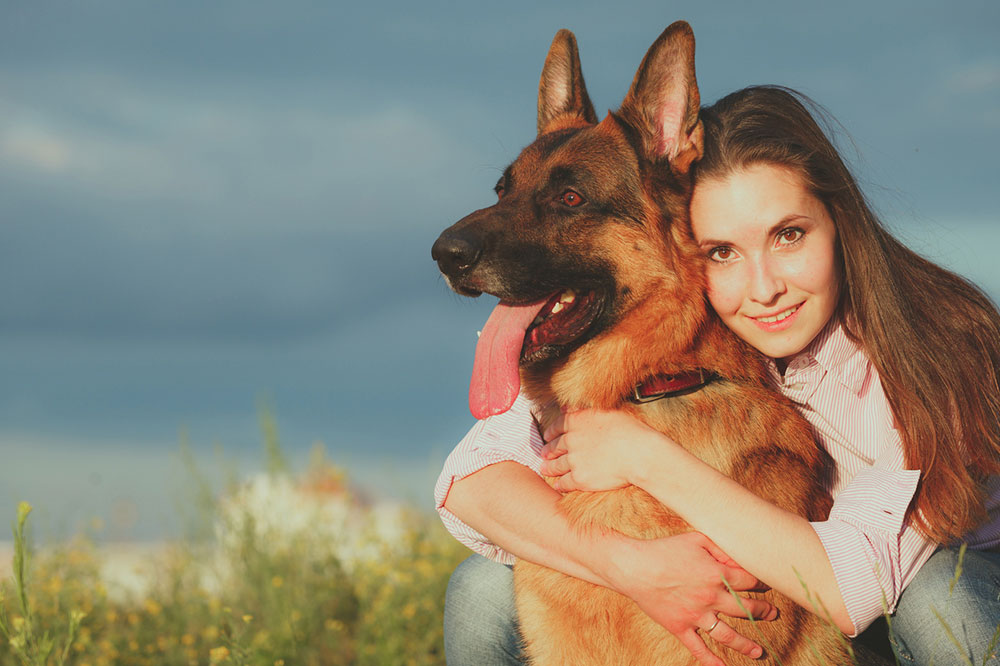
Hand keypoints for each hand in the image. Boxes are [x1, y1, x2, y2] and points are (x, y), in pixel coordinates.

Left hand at [539, 408, 666, 491]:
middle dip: (547, 451)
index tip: (548, 436)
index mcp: (576, 421)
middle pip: (553, 447)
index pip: (557, 426)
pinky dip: (560, 484)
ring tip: (545, 470)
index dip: (551, 432)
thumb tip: (565, 408)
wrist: (639, 454)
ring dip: (549, 468)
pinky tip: (558, 485)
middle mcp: (571, 440)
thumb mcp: (606, 412)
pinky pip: (564, 483)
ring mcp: (574, 460)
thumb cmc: (630, 430)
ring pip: (556, 466)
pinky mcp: (580, 479)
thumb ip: (583, 411)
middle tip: (544, 454)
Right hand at [601, 532, 776, 664]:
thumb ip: (721, 548)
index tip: (764, 584)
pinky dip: (710, 661)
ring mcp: (695, 615)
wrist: (633, 567)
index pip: (748, 582)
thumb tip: (739, 560)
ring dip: (746, 645)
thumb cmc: (664, 550)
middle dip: (763, 611)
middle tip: (772, 613)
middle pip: (745, 609)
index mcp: (715, 574)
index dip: (760, 583)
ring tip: (758, 652)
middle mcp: (710, 597)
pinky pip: (698, 648)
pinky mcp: (680, 627)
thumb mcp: (696, 539)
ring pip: (728, 635)